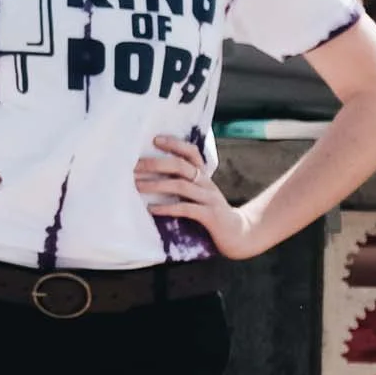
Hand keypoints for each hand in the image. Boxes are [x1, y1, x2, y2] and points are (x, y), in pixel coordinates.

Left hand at [135, 135, 258, 259]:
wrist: (241, 235)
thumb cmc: (212, 214)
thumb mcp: (200, 196)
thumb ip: (184, 185)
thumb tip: (150, 178)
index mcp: (203, 177)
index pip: (191, 152)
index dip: (174, 144)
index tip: (154, 139)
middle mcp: (206, 183)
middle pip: (181, 166)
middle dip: (156, 164)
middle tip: (134, 166)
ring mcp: (209, 199)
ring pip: (181, 185)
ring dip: (156, 185)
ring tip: (137, 186)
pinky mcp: (210, 216)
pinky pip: (187, 208)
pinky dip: (167, 208)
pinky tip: (152, 209)